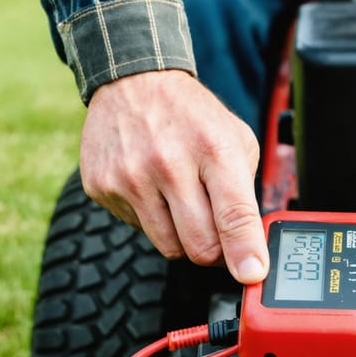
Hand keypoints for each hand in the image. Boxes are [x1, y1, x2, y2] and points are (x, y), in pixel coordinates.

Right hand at [80, 70, 268, 283]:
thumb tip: (252, 248)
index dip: (245, 252)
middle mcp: (169, 164)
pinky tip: (154, 188)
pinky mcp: (102, 187)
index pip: (234, 214)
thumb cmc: (194, 117)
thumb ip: (246, 193)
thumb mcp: (236, 140)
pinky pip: (139, 230)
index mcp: (213, 150)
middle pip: (200, 245)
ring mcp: (130, 177)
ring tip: (185, 201)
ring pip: (170, 246)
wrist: (133, 82)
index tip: (252, 274)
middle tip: (221, 236)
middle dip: (217, 252)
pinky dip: (153, 219)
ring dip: (185, 237)